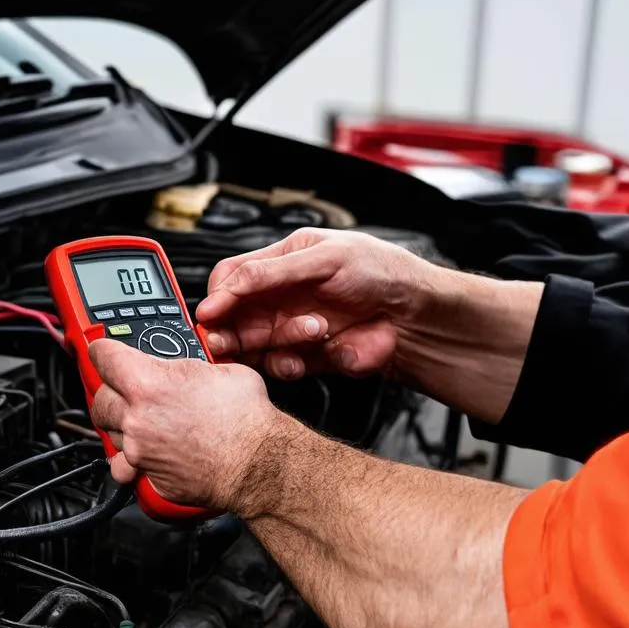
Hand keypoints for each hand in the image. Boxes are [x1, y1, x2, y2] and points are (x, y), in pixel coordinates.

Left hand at [88, 339, 281, 511]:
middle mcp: (136, 417)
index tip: (105, 352)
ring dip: (123, 426)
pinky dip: (130, 460)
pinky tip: (144, 453)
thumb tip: (181, 366)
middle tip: (129, 391)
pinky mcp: (148, 476)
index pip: (102, 355)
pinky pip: (124, 466)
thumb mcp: (219, 369)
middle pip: (100, 398)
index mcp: (148, 383)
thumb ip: (185, 366)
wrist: (259, 462)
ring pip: (110, 432)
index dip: (103, 351)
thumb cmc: (246, 418)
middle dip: (112, 392)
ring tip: (147, 422)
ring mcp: (139, 450)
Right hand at [196, 228, 446, 380]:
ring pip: (253, 347)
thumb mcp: (322, 259)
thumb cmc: (381, 271)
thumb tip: (224, 288)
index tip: (212, 315)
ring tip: (314, 329)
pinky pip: (278, 368)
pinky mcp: (305, 358)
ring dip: (274, 344)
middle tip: (228, 340)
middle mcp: (280, 298)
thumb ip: (269, 274)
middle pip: (232, 318)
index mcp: (280, 263)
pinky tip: (309, 354)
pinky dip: (287, 365)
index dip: (217, 298)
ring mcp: (291, 330)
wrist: (416, 316)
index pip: (229, 279)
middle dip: (228, 332)